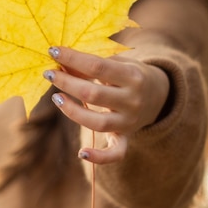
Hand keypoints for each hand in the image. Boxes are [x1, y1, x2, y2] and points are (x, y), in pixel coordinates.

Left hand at [43, 46, 169, 163]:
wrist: (159, 95)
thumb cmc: (130, 73)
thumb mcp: (118, 62)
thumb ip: (93, 62)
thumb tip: (62, 61)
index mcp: (133, 76)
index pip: (97, 67)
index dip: (73, 58)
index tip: (53, 50)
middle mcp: (133, 100)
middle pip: (93, 94)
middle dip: (67, 82)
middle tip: (49, 73)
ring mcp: (130, 122)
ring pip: (97, 122)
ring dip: (72, 111)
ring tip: (56, 97)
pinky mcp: (126, 138)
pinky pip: (115, 153)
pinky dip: (99, 157)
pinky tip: (81, 153)